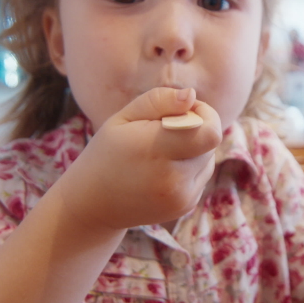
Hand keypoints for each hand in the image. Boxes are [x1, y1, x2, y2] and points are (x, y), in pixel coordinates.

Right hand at [58, 87, 221, 229]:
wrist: (94, 204)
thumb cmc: (107, 152)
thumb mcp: (124, 117)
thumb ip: (159, 101)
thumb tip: (191, 96)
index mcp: (156, 151)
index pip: (210, 132)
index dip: (205, 114)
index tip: (186, 110)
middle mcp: (173, 179)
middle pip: (210, 144)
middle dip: (195, 130)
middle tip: (166, 130)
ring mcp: (182, 197)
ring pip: (208, 160)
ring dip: (194, 150)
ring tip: (162, 152)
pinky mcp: (186, 206)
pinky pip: (201, 177)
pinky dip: (189, 168)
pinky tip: (163, 170)